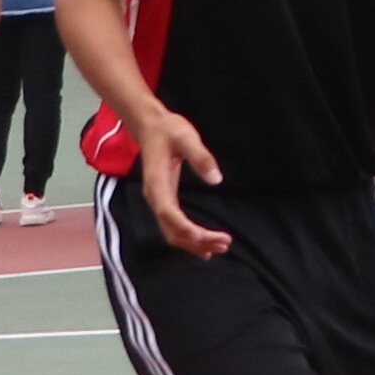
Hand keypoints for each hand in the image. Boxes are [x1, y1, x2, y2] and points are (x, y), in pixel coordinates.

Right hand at [114, 98, 228, 255]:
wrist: (149, 127)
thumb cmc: (167, 130)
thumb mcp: (186, 137)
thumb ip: (201, 157)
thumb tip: (216, 179)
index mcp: (157, 184)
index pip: (169, 214)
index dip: (187, 229)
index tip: (207, 237)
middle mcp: (155, 197)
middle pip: (172, 230)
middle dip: (197, 242)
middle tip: (224, 243)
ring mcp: (158, 201)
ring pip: (172, 233)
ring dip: (194, 244)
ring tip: (219, 247)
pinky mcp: (164, 200)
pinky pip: (173, 226)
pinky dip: (188, 238)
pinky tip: (203, 244)